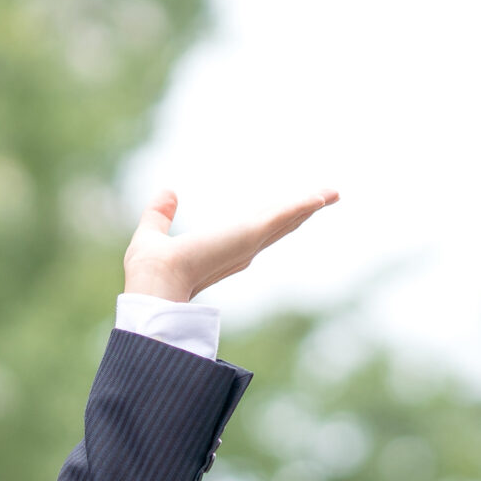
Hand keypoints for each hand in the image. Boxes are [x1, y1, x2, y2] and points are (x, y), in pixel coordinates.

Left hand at [122, 187, 339, 303]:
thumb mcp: (152, 234)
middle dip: (301, 212)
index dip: (273, 220)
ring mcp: (249, 243)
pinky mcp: (250, 234)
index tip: (290, 210)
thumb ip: (160, 215)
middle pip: (279, 226)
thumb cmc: (149, 272)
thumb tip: (167, 193)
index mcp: (222, 251)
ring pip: (287, 220)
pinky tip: (320, 196)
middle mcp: (241, 250)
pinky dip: (303, 205)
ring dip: (309, 205)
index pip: (254, 232)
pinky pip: (284, 215)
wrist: (155, 287)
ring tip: (332, 193)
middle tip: (324, 198)